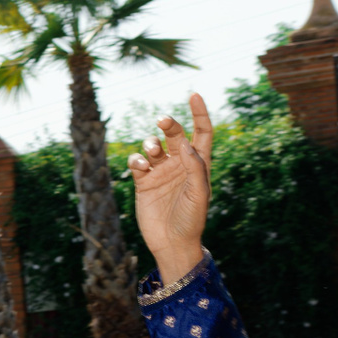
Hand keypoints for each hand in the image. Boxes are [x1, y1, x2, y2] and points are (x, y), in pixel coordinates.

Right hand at [126, 92, 213, 284]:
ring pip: (153, 147)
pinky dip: (136, 160)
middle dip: (169, 125)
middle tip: (162, 121)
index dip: (199, 113)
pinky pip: (137, 163)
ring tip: (151, 153)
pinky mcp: (143, 182)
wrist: (172, 243)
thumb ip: (194, 167)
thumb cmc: (192, 220)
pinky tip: (140, 167)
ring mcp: (160, 172)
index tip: (194, 95)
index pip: (201, 132)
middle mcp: (179, 164)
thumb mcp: (200, 194)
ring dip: (150, 144)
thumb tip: (186, 145)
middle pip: (175, 135)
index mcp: (198, 164)